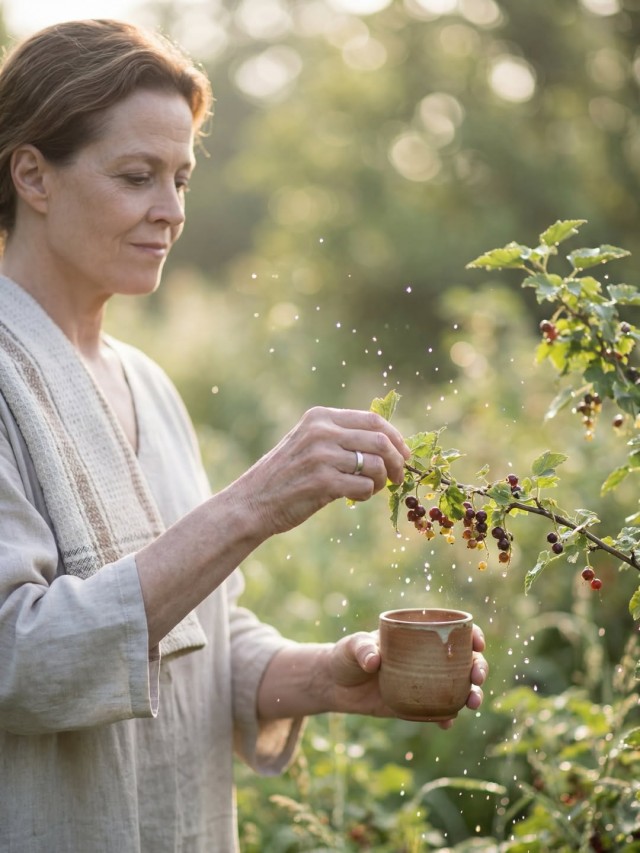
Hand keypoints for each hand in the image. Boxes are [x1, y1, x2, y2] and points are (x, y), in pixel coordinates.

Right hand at [235, 407, 410, 536]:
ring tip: (371, 489)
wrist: (253, 502)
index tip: (404, 453)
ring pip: (376, 465)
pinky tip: (354, 497)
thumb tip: (388, 442)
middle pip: (380, 441)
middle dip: (397, 461)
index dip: (396, 437)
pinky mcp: (322, 482)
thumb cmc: (285, 475)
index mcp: (319, 417)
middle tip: (398, 477)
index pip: (373, 420)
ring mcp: (321, 456)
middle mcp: (321, 432)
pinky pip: (364, 487)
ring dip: (381, 481)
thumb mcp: (308, 442)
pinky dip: (366, 494)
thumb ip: (340, 436)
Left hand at [328, 624, 487, 727]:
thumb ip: (363, 649)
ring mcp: (424, 683)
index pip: (452, 631)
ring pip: (458, 687)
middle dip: (478, 667)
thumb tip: (374, 661)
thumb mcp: (352, 646)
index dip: (471, 635)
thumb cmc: (345, 656)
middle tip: (477, 677)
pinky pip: (438, 712)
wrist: (335, 685)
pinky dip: (447, 717)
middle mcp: (427, 659)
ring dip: (471, 694)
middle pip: (463, 661)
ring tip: (472, 702)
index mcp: (417, 636)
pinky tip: (447, 722)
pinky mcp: (416, 706)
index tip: (477, 643)